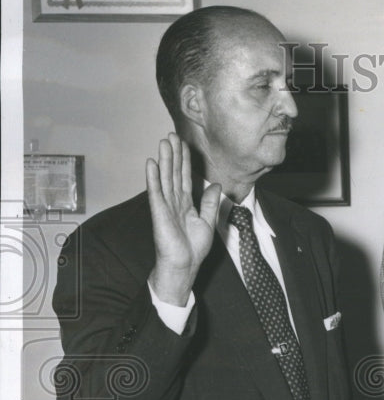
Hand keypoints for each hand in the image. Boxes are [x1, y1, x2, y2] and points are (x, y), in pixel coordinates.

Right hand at [146, 133, 220, 305]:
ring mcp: (165, 206)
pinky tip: (151, 163)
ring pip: (165, 178)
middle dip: (173, 154)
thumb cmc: (193, 248)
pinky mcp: (159, 213)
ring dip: (164, 160)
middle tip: (171, 135)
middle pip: (174, 173)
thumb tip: (216, 185)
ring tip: (163, 142)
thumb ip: (211, 203)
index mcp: (186, 204)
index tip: (184, 144)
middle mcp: (174, 202)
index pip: (185, 177)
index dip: (184, 161)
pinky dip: (153, 177)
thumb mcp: (208, 222)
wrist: (185, 265)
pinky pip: (156, 192)